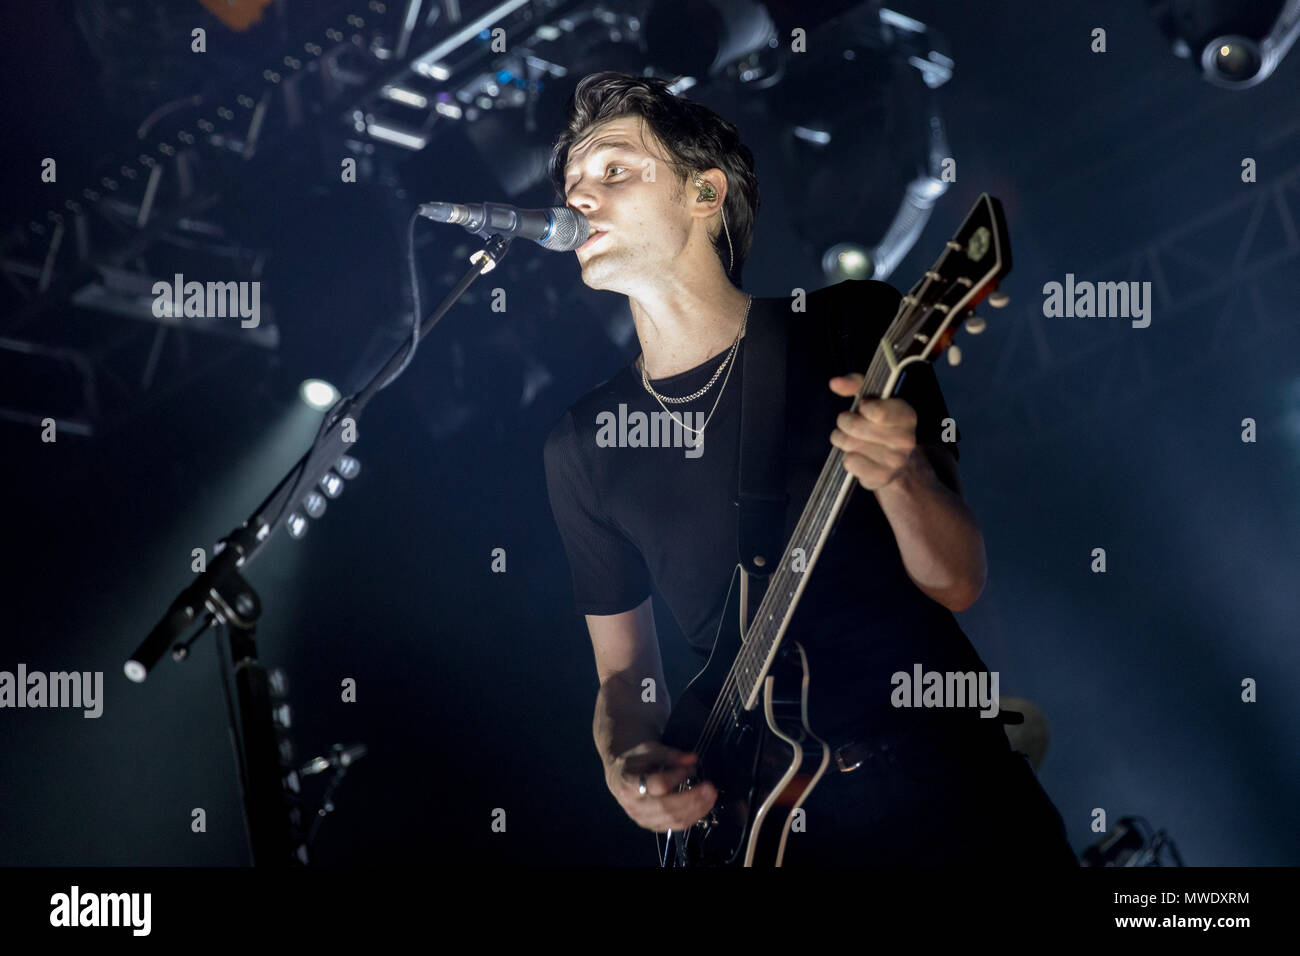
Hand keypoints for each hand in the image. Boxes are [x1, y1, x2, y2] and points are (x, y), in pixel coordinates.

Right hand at [605, 741, 716, 832]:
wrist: (621, 776)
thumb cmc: (636, 761)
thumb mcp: (649, 750)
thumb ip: (671, 755)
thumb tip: (692, 759)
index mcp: (629, 783)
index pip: (657, 784)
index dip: (677, 776)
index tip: (691, 768)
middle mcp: (634, 805)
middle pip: (666, 807)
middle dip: (692, 798)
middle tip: (709, 788)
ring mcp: (643, 818)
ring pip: (673, 820)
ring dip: (696, 809)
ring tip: (710, 797)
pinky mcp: (652, 826)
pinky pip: (675, 826)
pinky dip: (692, 817)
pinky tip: (702, 806)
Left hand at [829, 373, 917, 489]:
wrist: (895, 459)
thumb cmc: (879, 423)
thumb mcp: (872, 397)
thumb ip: (855, 383)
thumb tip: (835, 383)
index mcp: (907, 415)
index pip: (875, 411)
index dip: (862, 408)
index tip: (864, 408)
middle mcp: (906, 439)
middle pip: (854, 426)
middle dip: (844, 421)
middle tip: (848, 422)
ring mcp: (896, 461)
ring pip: (848, 444)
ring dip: (842, 439)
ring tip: (850, 438)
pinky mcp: (883, 477)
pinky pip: (850, 463)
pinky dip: (847, 457)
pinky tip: (858, 455)